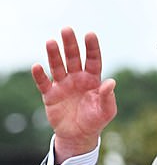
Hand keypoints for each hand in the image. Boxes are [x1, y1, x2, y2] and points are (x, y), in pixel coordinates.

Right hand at [31, 27, 116, 162]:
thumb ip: (108, 97)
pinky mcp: (50, 95)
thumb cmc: (96, 120)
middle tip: (67, 29)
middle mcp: (77, 78)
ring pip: (57, 66)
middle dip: (70, 44)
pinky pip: (44, 83)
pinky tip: (37, 66)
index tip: (90, 34)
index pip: (93, 60)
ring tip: (51, 42)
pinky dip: (40, 75)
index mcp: (92, 79)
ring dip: (54, 55)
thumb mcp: (106, 111)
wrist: (79, 135)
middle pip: (73, 58)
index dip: (92, 48)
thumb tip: (111, 82)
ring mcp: (63, 85)